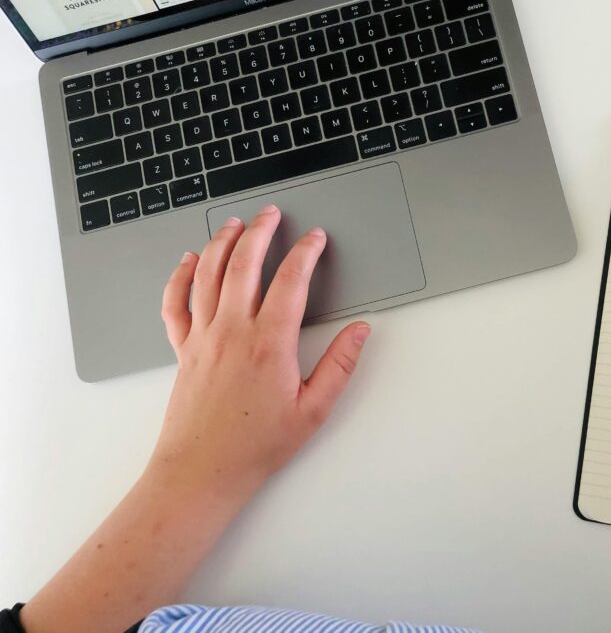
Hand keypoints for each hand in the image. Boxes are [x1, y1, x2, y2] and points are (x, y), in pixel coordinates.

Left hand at [151, 205, 370, 499]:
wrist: (202, 471)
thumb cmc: (256, 446)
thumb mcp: (313, 410)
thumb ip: (339, 365)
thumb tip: (360, 332)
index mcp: (269, 343)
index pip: (290, 281)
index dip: (306, 253)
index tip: (316, 239)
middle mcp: (232, 331)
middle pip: (243, 265)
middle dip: (260, 232)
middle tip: (273, 214)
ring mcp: (203, 337)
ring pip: (207, 275)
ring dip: (222, 243)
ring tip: (235, 224)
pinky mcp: (183, 350)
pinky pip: (175, 303)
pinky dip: (179, 276)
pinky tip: (187, 261)